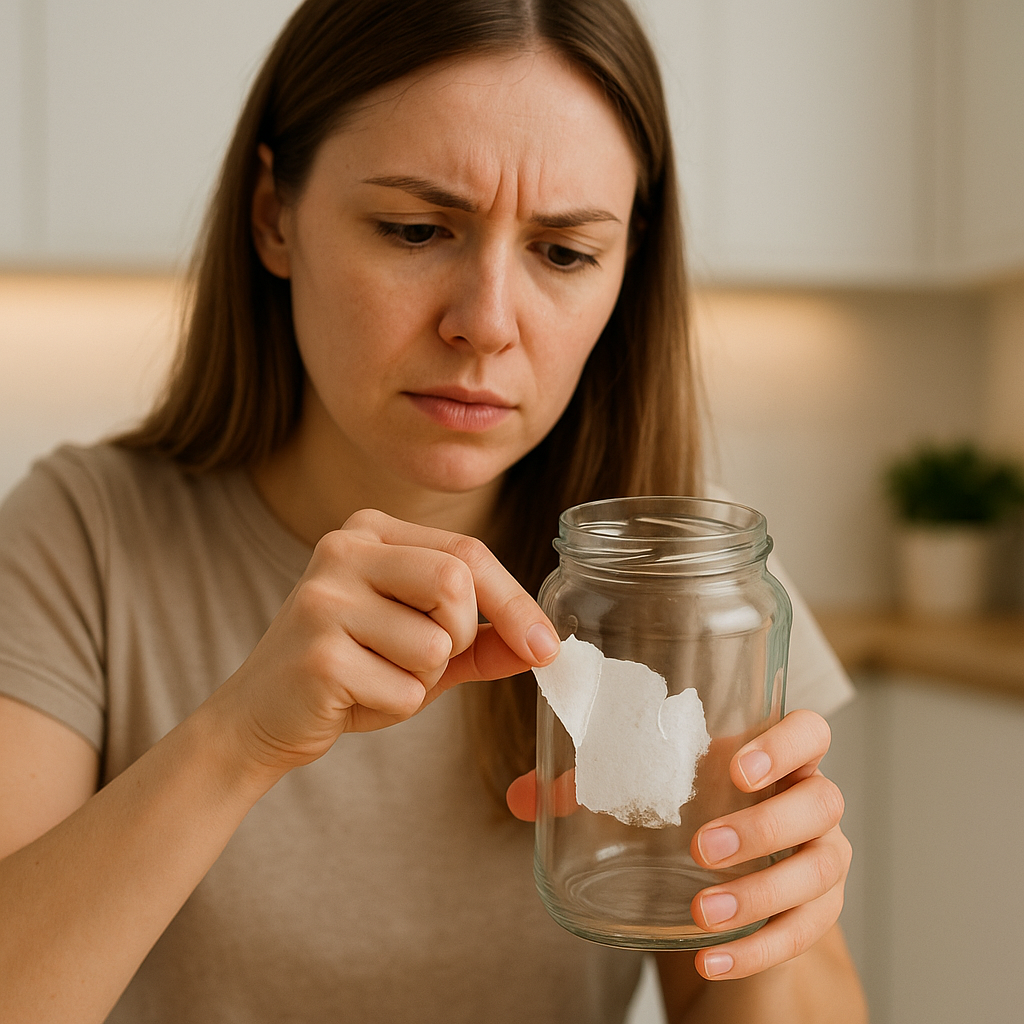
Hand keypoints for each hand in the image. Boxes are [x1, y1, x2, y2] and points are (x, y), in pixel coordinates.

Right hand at [215, 509, 560, 774]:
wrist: (262, 716)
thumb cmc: (352, 672)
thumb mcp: (424, 646)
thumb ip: (483, 640)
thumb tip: (545, 646)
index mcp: (370, 531)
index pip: (467, 551)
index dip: (514, 602)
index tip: (547, 646)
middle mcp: (342, 549)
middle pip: (456, 582)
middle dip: (461, 636)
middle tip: (422, 660)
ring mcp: (324, 598)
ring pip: (435, 642)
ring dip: (423, 679)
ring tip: (376, 676)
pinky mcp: (318, 653)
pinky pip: (405, 689)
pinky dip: (396, 707)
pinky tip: (353, 697)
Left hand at [505, 709, 850, 982]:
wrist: (726, 867)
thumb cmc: (687, 807)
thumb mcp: (645, 789)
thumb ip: (585, 784)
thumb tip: (519, 799)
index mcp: (770, 756)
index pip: (809, 732)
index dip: (785, 744)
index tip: (735, 768)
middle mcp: (807, 801)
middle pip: (821, 802)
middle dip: (764, 826)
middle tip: (703, 847)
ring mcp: (819, 857)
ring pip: (820, 870)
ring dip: (762, 893)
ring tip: (703, 913)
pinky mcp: (816, 912)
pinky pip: (805, 933)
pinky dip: (760, 949)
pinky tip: (712, 958)